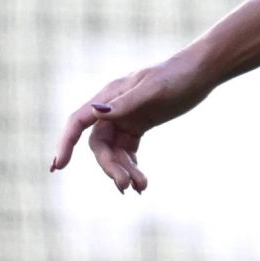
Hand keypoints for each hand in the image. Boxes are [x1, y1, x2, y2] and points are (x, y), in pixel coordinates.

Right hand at [49, 56, 209, 191]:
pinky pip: (127, 152)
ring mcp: (125, 118)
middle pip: (100, 145)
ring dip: (123, 171)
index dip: (65, 143)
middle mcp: (113, 108)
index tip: (58, 166)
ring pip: (114, 152)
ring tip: (142, 187)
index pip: (78, 122)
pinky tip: (142, 182)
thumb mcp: (153, 90)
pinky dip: (132, 167)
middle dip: (109, 166)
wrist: (200, 73)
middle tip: (125, 187)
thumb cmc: (177, 76)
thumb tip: (95, 112)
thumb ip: (125, 103)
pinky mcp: (139, 125)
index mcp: (109, 96)